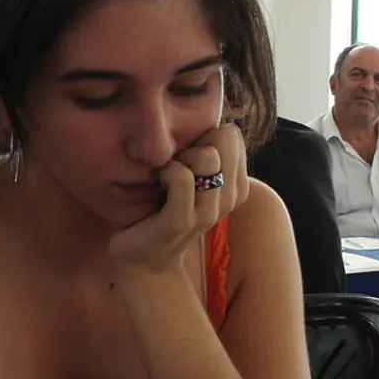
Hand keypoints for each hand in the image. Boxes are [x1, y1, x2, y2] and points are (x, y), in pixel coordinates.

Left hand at [109, 124, 249, 275]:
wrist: (144, 258)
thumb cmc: (162, 209)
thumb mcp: (190, 178)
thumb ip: (205, 153)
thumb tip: (209, 120)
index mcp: (235, 187)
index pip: (232, 134)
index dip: (206, 135)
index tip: (188, 153)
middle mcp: (227, 200)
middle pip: (225, 140)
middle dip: (196, 141)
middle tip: (177, 161)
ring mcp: (206, 213)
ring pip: (207, 158)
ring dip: (180, 157)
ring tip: (165, 172)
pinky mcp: (180, 221)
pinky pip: (181, 177)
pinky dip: (167, 170)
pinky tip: (157, 179)